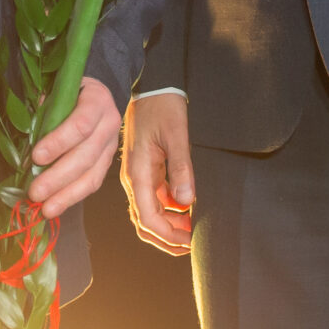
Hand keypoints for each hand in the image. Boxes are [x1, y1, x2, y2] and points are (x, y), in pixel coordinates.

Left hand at [26, 79, 119, 218]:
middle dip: (58, 176)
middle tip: (35, 191)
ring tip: (45, 209)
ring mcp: (111, 145)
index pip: (81, 124)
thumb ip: (45, 109)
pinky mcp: (107, 162)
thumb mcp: (58, 90)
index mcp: (97, 100)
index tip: (36, 156)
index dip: (59, 141)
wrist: (96, 95)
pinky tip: (55, 207)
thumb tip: (28, 136)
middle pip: (86, 155)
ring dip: (66, 195)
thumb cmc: (70, 92)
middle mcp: (109, 123)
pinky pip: (92, 183)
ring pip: (92, 174)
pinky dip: (73, 197)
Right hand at [120, 91, 194, 254]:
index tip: (191, 242)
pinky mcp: (145, 171)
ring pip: (149, 214)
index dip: (169, 235)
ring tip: (193, 229)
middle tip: (194, 243)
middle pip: (145, 223)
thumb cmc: (163, 106)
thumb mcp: (176, 134)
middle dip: (167, 238)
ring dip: (169, 226)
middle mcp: (134, 180)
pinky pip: (153, 200)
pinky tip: (186, 209)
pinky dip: (169, 212)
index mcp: (138, 173)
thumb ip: (181, 168)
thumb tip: (186, 201)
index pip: (149, 218)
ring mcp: (138, 177)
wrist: (152, 85)